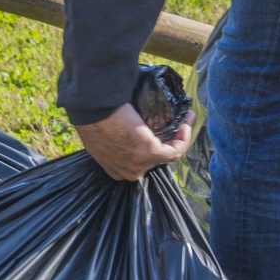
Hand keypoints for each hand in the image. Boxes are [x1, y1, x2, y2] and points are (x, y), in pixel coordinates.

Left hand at [75, 102, 193, 181]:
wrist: (93, 108)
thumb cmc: (94, 112)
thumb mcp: (102, 129)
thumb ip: (112, 133)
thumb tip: (124, 121)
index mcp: (112, 168)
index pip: (138, 161)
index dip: (151, 144)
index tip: (157, 128)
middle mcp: (126, 172)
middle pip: (154, 159)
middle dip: (168, 141)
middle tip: (175, 123)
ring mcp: (139, 165)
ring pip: (167, 154)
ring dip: (179, 136)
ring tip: (185, 119)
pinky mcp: (150, 153)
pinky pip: (175, 150)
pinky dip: (184, 136)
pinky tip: (186, 121)